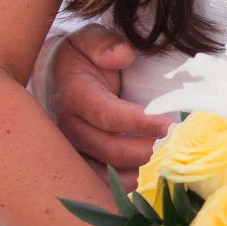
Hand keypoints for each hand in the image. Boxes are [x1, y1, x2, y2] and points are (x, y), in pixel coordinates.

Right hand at [34, 23, 170, 174]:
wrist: (51, 77)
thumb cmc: (78, 58)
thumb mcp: (88, 38)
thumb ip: (104, 43)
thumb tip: (123, 55)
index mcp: (74, 95)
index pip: (109, 116)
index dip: (140, 123)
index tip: (169, 124)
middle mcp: (68, 126)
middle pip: (110, 149)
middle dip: (146, 151)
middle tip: (175, 145)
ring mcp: (69, 148)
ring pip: (104, 172)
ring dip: (137, 172)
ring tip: (165, 163)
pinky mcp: (75, 162)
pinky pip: (98, 183)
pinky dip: (123, 186)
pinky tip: (146, 177)